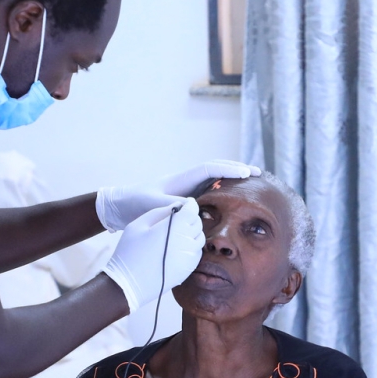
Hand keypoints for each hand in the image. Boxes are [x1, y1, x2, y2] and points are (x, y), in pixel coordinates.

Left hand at [95, 160, 260, 231]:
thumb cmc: (133, 204)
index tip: (247, 172)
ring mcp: (184, 192)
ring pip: (213, 183)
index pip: (211, 169)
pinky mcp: (181, 203)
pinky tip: (229, 205)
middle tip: (259, 174)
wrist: (117, 208)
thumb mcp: (152, 203)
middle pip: (217, 172)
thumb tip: (191, 206)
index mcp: (181, 180)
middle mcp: (185, 184)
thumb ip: (171, 205)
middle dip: (237, 171)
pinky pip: (206, 196)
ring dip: (231, 183)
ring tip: (251, 187)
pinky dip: (220, 197)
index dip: (229, 169)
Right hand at [102, 198, 204, 312]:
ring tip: (176, 234)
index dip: (188, 205)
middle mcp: (188, 240)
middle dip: (190, 218)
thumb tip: (175, 207)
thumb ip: (160, 212)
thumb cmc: (130, 251)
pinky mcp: (189, 269)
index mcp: (176, 226)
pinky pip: (196, 252)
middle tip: (176, 220)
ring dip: (191, 233)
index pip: (193, 209)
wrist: (129, 283)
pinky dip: (191, 247)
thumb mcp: (139, 224)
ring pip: (199, 238)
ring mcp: (190, 256)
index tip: (183, 205)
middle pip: (198, 223)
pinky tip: (177, 248)